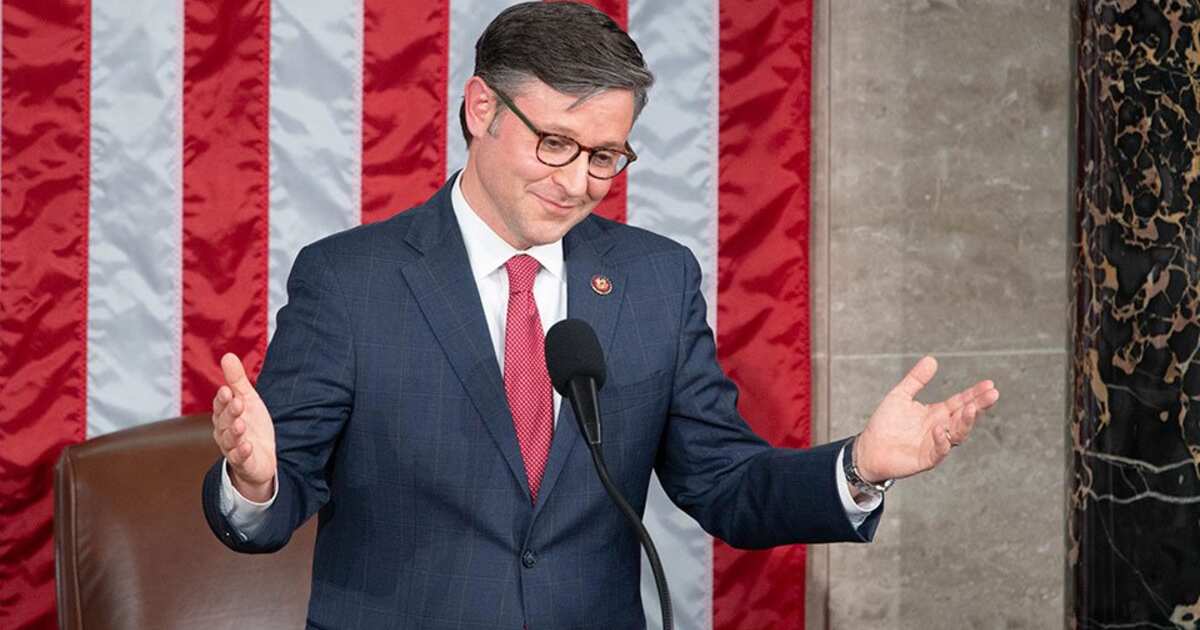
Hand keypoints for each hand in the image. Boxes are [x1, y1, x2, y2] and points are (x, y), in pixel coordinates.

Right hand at [211, 353, 276, 501]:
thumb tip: (227, 355)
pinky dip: (242, 452)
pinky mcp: (244, 462)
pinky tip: (248, 446)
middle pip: (224, 421)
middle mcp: (225, 432)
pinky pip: (240, 458)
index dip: (223, 399)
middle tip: (237, 402)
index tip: (226, 390)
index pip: (220, 406)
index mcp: (224, 416)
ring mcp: (233, 448)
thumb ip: (237, 381)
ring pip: (229, 440)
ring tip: (240, 424)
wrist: (261, 458)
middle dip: (230, 412)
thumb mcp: (248, 400)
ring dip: (234, 432)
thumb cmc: (252, 426)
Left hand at [853, 356, 998, 482]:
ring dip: (966, 422)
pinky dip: (942, 441)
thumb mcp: (900, 395)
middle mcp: (941, 428)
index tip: (989, 384)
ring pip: (958, 434)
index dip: (975, 393)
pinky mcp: (926, 459)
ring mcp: (935, 444)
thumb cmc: (885, 424)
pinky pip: (939, 451)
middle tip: (992, 394)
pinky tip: (941, 428)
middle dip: (979, 405)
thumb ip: (916, 380)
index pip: (961, 402)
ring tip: (972, 408)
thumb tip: (932, 359)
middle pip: (965, 416)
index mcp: (937, 413)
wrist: (869, 448)